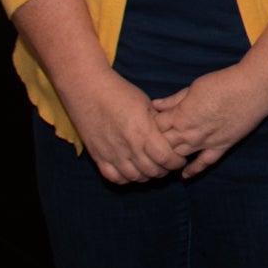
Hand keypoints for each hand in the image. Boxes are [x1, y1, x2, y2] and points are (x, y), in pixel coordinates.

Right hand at [67, 70, 182, 184]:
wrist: (87, 89)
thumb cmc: (119, 92)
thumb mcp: (146, 104)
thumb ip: (158, 123)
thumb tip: (171, 136)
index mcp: (143, 131)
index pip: (165, 158)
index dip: (176, 162)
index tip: (179, 158)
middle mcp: (128, 146)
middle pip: (152, 171)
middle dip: (165, 170)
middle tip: (168, 164)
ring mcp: (111, 154)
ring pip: (134, 177)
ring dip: (147, 176)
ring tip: (152, 168)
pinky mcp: (97, 156)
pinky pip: (114, 177)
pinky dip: (126, 179)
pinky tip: (132, 172)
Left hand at [152, 65, 267, 178]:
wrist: (253, 89)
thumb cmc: (223, 83)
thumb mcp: (193, 87)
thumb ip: (174, 100)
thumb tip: (156, 105)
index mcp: (180, 115)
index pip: (154, 127)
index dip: (149, 126)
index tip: (148, 124)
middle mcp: (189, 133)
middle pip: (163, 145)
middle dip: (155, 144)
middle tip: (151, 144)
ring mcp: (205, 142)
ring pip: (179, 157)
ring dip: (170, 158)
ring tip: (162, 159)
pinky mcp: (220, 147)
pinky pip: (203, 163)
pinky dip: (193, 170)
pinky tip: (184, 175)